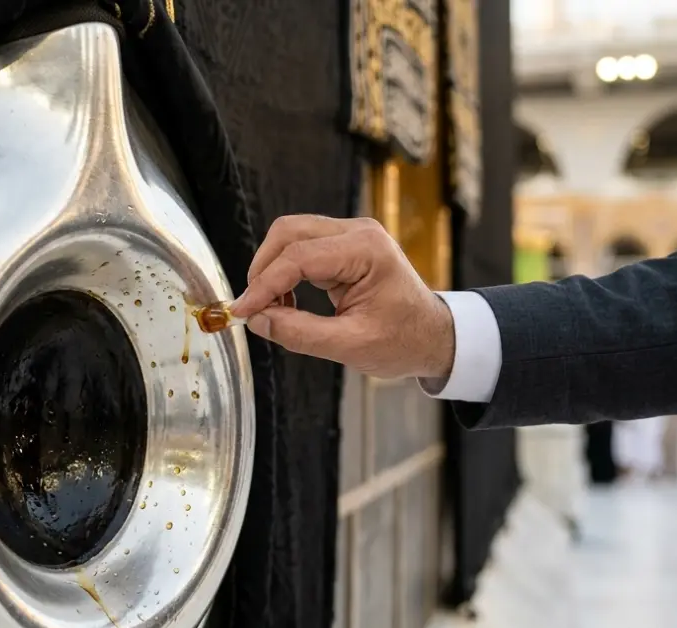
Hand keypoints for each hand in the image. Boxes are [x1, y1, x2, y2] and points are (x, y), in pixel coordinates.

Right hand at [229, 215, 454, 379]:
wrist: (434, 336)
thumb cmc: (404, 341)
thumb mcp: (351, 346)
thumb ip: (301, 334)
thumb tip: (258, 321)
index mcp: (366, 251)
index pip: (299, 257)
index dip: (264, 284)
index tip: (243, 311)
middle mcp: (358, 233)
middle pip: (289, 232)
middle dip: (263, 269)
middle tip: (253, 308)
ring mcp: (351, 236)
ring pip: (292, 236)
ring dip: (272, 269)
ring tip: (271, 308)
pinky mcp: (345, 246)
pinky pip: (302, 248)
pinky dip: (285, 272)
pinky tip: (287, 302)